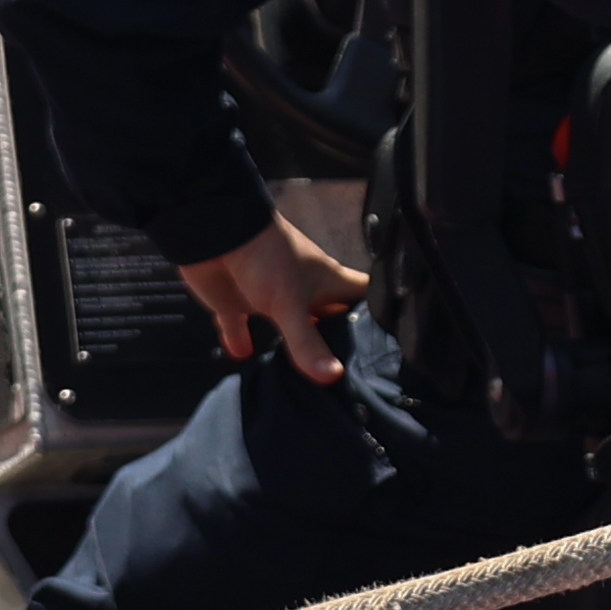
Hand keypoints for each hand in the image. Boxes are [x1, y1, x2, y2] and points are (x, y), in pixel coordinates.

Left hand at [180, 211, 367, 384]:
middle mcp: (303, 289)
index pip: (364, 296)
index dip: (380, 313)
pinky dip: (240, 341)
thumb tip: (333, 377)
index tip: (394, 341)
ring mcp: (269, 297)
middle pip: (329, 315)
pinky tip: (244, 357)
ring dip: (291, 345)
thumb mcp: (292, 303)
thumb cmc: (267, 256)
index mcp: (327, 281)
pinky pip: (239, 326)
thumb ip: (309, 343)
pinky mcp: (237, 302)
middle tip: (352, 370)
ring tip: (306, 376)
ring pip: (287, 325)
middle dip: (338, 338)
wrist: (216, 232)